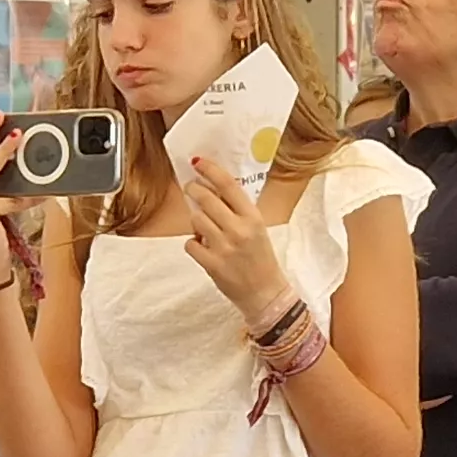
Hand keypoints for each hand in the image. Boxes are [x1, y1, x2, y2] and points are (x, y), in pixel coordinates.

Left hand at [181, 154, 293, 325]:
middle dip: (193, 190)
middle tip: (191, 188)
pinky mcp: (212, 264)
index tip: (197, 163)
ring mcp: (224, 248)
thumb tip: (213, 188)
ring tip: (202, 225)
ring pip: (196, 220)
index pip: (228, 185)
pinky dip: (193, 243)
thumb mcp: (257, 229)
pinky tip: (202, 246)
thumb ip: (238, 210)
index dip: (210, 170)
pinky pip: (190, 244)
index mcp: (253, 218)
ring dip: (195, 220)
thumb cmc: (261, 258)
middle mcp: (239, 230)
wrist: (265, 293)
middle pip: (206, 199)